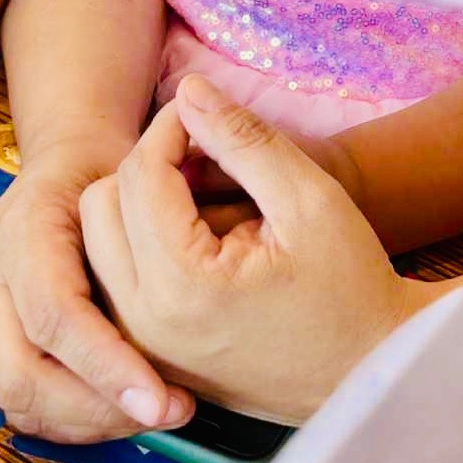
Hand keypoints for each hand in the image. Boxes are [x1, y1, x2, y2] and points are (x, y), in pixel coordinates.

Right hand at [0, 143, 192, 441]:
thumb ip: (156, 209)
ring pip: (20, 396)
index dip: (107, 362)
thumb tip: (201, 268)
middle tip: (166, 413)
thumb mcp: (136, 169)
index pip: (55, 314)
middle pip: (23, 374)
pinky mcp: (2, 335)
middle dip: (96, 407)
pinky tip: (128, 412)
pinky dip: (76, 418)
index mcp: (26, 229)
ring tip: (156, 415)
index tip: (161, 397)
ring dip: (89, 419)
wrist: (70, 161)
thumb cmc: (114, 166)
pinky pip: (27, 400)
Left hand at [80, 76, 420, 424]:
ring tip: (199, 193)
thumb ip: (244, 139)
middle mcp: (143, 323)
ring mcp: (141, 346)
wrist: (368, 373)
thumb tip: (189, 89)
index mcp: (181, 285)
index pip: (140, 174)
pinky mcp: (148, 357)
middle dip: (146, 163)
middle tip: (204, 152)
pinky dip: (136, 242)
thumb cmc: (349, 284)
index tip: (210, 113)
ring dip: (134, 203)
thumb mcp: (309, 198)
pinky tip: (193, 233)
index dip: (171, 126)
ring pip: (94, 244)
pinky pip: (112, 281)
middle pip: (99, 206)